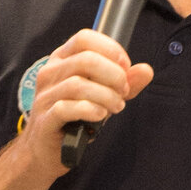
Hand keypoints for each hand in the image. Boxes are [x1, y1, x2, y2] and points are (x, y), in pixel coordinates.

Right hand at [20, 31, 152, 175]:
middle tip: (123, 92)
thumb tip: (146, 70)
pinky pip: (66, 108)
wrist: (48, 151)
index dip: (111, 50)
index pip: (84, 38)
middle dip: (114, 75)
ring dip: (106, 96)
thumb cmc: (75, 117)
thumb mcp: (103, 95)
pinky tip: (100, 116)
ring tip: (116, 107)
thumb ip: (125, 82)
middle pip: (85, 60)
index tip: (125, 68)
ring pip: (78, 84)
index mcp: (62, 60)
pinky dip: (90, 110)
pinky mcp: (45, 120)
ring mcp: (45, 97)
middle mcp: (50, 73)